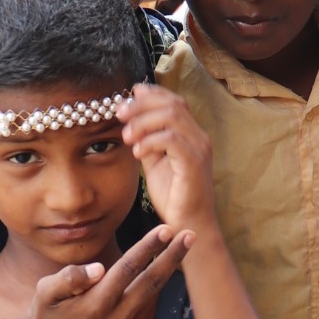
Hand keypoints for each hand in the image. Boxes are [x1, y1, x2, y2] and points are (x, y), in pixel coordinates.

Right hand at [15, 225, 190, 318]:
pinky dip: (151, 296)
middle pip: (151, 283)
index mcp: (95, 305)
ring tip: (171, 252)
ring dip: (163, 274)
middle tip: (190, 235)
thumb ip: (69, 277)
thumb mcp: (45, 291)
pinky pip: (148, 314)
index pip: (128, 269)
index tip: (165, 229)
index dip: (148, 247)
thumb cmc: (46, 312)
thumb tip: (98, 269)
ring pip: (152, 298)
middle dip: (173, 257)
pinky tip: (148, 281)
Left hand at [120, 84, 217, 236]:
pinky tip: (137, 152)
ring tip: (126, 136)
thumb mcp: (154, 161)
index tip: (125, 100)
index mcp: (190, 133)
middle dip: (141, 105)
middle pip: (172, 103)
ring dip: (143, 122)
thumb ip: (146, 139)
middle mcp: (198, 136)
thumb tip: (128, 120)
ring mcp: (199, 148)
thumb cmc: (172, 195)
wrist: (188, 224)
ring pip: (172, 116)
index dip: (149, 94)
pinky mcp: (194, 163)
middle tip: (119, 114)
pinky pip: (171, 140)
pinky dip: (150, 141)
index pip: (173, 100)